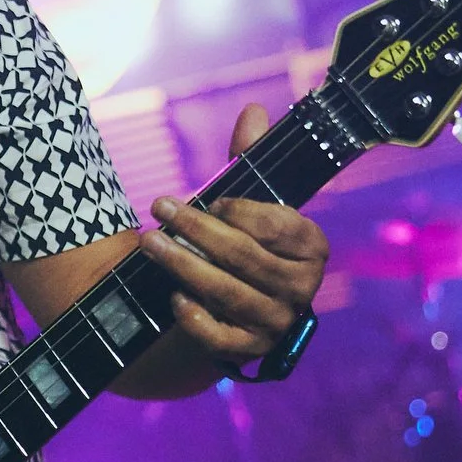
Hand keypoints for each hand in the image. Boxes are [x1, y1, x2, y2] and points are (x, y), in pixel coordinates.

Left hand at [136, 103, 329, 365]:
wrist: (230, 303)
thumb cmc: (242, 240)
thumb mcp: (246, 201)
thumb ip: (248, 160)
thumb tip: (254, 110)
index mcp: (312, 247)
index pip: (278, 225)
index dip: (240, 210)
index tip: (207, 197)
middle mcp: (303, 287)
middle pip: (247, 257)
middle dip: (197, 230)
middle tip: (159, 208)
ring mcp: (279, 322)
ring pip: (230, 293)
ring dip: (184, 267)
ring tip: (148, 243)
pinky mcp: (252, 350)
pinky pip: (224, 338)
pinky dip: (197, 318)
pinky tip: (173, 296)